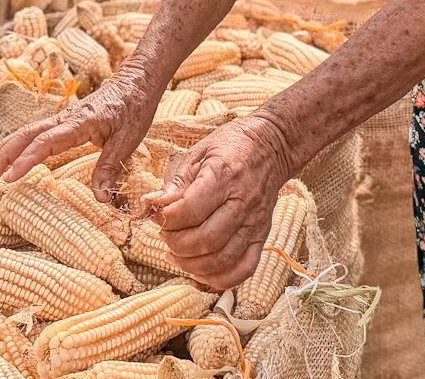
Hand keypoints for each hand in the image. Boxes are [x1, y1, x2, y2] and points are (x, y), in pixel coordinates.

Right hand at [0, 61, 161, 199]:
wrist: (137, 80)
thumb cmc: (135, 108)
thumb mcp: (129, 140)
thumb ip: (111, 169)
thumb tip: (100, 200)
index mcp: (79, 123)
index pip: (45, 142)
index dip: (25, 161)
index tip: (9, 178)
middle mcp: (65, 119)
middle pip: (26, 137)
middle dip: (3, 157)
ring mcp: (62, 118)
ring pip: (25, 133)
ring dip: (2, 149)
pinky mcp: (63, 121)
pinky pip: (33, 133)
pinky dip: (15, 144)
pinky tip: (3, 154)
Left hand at [141, 113, 296, 290]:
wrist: (273, 146)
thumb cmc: (231, 147)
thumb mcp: (198, 153)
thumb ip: (176, 183)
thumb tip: (152, 204)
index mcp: (224, 176)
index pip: (191, 210)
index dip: (168, 219)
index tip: (158, 215)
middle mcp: (242, 203)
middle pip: (206, 240)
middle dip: (176, 244)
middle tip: (166, 234)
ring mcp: (255, 223)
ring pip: (222, 260)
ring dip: (192, 264)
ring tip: (178, 253)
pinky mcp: (262, 237)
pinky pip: (244, 270)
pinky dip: (220, 278)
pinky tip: (201, 269)